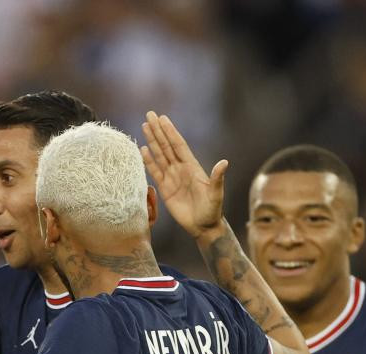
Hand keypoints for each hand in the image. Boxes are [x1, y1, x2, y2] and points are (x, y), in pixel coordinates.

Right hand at [140, 111, 227, 241]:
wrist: (204, 226)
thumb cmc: (212, 210)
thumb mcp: (216, 194)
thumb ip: (217, 178)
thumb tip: (224, 163)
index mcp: (192, 166)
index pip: (178, 145)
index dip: (170, 131)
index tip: (162, 118)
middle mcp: (181, 169)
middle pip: (166, 146)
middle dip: (158, 130)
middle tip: (149, 114)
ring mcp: (172, 178)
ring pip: (159, 156)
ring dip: (151, 141)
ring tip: (144, 126)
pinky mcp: (165, 189)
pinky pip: (155, 172)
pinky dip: (148, 161)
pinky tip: (142, 150)